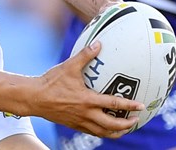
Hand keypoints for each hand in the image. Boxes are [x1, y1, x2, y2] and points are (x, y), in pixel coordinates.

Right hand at [27, 42, 144, 137]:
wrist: (34, 98)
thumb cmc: (51, 82)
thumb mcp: (69, 66)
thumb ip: (85, 55)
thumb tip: (98, 43)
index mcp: (87, 100)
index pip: (113, 105)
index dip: (129, 106)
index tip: (141, 106)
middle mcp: (85, 114)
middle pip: (111, 125)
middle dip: (126, 125)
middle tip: (136, 120)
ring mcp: (79, 121)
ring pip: (102, 132)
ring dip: (116, 132)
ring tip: (125, 129)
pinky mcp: (73, 125)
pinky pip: (92, 132)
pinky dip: (102, 132)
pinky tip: (106, 128)